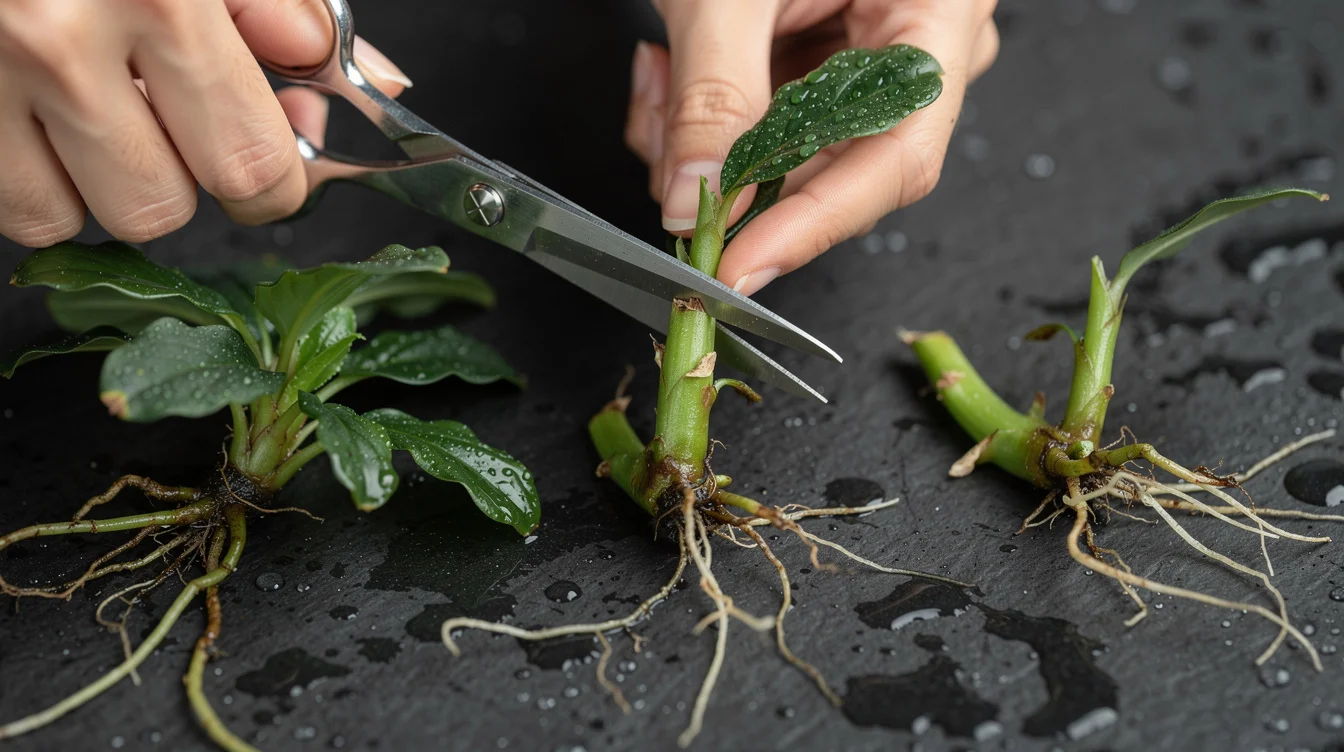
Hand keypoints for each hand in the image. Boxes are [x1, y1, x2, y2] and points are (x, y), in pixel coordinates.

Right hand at [0, 0, 408, 247]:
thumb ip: (283, 8)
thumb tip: (371, 85)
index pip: (251, 163)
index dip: (277, 184)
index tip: (276, 169)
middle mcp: (61, 39)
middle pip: (162, 208)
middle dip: (188, 178)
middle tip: (182, 124)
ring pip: (82, 216)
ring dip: (109, 181)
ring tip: (105, 104)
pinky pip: (16, 207)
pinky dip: (42, 182)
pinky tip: (52, 117)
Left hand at [625, 0, 998, 294]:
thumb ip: (714, 95)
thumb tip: (692, 200)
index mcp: (937, 17)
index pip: (892, 160)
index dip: (811, 226)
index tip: (738, 267)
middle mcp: (921, 49)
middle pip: (836, 166)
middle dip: (732, 174)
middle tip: (665, 150)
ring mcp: (876, 57)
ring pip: (793, 154)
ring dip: (706, 141)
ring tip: (662, 78)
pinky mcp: (830, 60)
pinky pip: (774, 121)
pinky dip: (708, 114)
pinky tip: (674, 73)